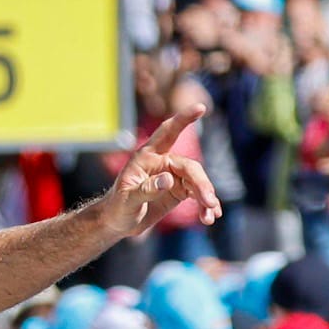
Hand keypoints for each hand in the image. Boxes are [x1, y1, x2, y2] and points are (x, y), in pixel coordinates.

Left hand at [101, 105, 221, 238]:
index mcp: (147, 157)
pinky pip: (197, 194)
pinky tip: (211, 216)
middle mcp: (163, 163)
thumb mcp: (127, 200)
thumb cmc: (117, 207)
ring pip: (197, 182)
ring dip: (206, 199)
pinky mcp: (179, 190)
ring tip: (209, 218)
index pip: (167, 133)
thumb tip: (169, 179)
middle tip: (208, 202)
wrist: (117, 221)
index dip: (183, 119)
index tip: (200, 107)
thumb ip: (146, 190)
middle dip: (202, 184)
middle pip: (190, 167)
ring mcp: (173, 176)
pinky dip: (205, 205)